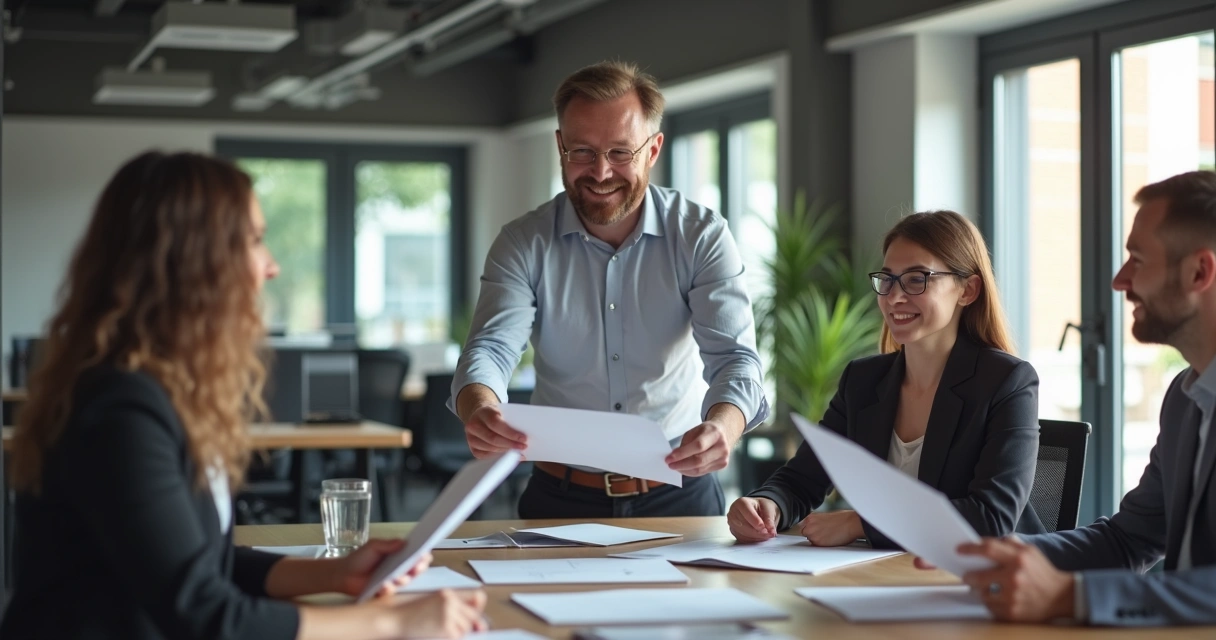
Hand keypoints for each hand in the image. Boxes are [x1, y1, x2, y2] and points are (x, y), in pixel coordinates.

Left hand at [330, 539, 429, 598]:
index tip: (425, 554)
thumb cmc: (359, 558)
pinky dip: (389, 588)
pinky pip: (391, 591)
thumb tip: (404, 542)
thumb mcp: (374, 546)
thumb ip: (388, 544)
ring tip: (399, 577)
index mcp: (398, 556)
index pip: (415, 556)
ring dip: (404, 579)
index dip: (422, 555)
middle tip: (417, 567)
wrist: (343, 574)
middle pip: (415, 569)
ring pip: (405, 581)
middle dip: (418, 568)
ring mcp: (392, 581)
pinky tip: (386, 585)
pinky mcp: (384, 591)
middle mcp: (398, 569)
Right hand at [394, 589, 487, 638]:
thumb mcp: (433, 607)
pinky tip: (436, 634)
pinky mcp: (446, 628)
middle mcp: (450, 601)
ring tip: (437, 629)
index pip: (478, 596)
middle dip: (465, 624)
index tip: (477, 617)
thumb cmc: (409, 615)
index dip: (479, 608)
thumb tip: (482, 626)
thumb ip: (456, 612)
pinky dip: (450, 637)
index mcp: (447, 593)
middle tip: (446, 627)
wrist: (394, 620)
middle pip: (474, 615)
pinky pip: (457, 636)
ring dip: (456, 632)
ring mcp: (448, 614)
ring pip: (466, 627)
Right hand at [463, 404, 525, 457]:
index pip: (496, 424)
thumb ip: (511, 422)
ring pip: (490, 448)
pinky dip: (498, 456)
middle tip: (523, 447)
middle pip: (492, 438)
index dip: (510, 433)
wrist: (481, 415)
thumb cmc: (496, 414)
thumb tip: (523, 438)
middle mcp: (473, 425)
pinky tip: (507, 455)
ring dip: (506, 451)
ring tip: (518, 452)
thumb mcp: (503, 412)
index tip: (523, 438)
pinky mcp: (472, 447)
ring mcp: (470, 437)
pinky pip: (486, 455)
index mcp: (483, 412)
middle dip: (510, 444)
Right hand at [727, 497, 778, 541]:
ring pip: (742, 533)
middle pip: (743, 524)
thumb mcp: (769, 509)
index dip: (755, 520)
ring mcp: (732, 523)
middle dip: (757, 531)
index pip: (746, 511)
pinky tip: (760, 537)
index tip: (763, 527)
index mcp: (741, 502)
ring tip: (767, 535)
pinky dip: (753, 540)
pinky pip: (742, 539)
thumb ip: (769, 519)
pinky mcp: (734, 532)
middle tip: (769, 533)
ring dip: (756, 536)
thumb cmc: (761, 508)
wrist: (759, 512)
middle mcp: (733, 512)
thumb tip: (771, 530)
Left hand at [798, 510, 863, 546]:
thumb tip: (815, 528)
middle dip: (812, 534)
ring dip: (817, 540)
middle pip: (805, 534)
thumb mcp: (825, 517)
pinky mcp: (818, 543)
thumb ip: (816, 522)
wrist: (851, 523)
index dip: (810, 529)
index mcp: (810, 517)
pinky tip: (830, 540)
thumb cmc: (843, 519)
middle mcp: (809, 525)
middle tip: (823, 534)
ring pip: (810, 540)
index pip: (802, 526)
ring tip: (828, 536)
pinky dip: (822, 545)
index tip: (815, 530)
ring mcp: (812, 534)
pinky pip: (816, 546)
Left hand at [958, 536, 1075, 621]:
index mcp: (1019, 558)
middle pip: (978, 576)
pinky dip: (991, 603)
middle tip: (967, 575)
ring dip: (981, 590)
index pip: (987, 549)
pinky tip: (997, 598)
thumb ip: (1010, 543)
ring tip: (986, 588)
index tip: (960, 550)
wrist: (1062, 596)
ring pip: (983, 594)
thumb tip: (988, 541)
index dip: (970, 549)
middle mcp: (1015, 577)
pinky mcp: (1012, 612)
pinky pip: (991, 607)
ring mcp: (1013, 597)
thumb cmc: (1043, 572)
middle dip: (969, 575)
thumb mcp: (1031, 551)